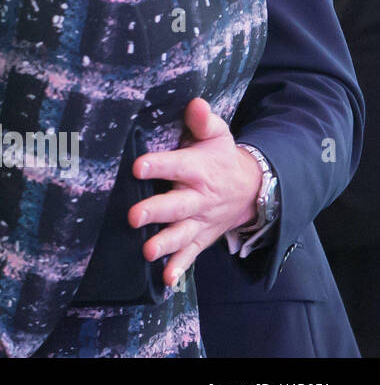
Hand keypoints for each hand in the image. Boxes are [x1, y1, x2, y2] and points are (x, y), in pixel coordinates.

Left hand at [129, 98, 263, 286]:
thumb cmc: (220, 156)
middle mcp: (199, 197)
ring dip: (165, 244)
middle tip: (133, 216)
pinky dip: (180, 268)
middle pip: (177, 205)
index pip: (176, 165)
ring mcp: (200, 221)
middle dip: (156, 211)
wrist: (251, 189)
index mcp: (198, 169)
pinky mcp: (201, 237)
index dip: (158, 164)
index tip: (137, 165)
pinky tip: (166, 281)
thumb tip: (195, 103)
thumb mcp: (217, 134)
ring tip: (147, 251)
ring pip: (182, 234)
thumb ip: (203, 120)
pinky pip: (191, 255)